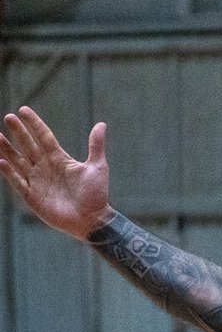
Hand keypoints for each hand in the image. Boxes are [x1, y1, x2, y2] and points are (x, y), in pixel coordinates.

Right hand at [0, 106, 112, 238]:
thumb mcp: (97, 167)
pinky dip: (9, 172)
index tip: (23, 110)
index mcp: (59, 159)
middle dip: (18, 132)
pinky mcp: (32, 196)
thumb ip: (96, 146)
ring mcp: (38, 181)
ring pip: (18, 161)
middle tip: (8, 117)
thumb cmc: (96, 196)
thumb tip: (102, 125)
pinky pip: (17, 182)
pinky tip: (1, 160)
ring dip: (7, 149)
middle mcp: (46, 168)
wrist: (93, 220)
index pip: (44, 137)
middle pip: (28, 146)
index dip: (34, 124)